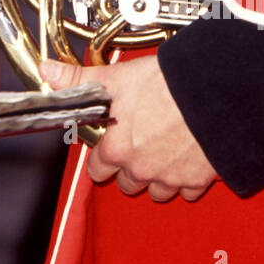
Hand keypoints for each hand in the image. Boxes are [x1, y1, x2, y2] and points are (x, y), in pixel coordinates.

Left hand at [41, 55, 216, 202]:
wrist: (215, 93)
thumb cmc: (167, 84)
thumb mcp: (117, 77)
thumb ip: (80, 79)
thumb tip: (48, 72)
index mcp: (115, 150)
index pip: (97, 168)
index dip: (104, 154)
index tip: (114, 142)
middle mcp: (139, 170)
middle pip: (126, 184)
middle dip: (131, 169)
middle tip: (142, 145)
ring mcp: (169, 178)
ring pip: (156, 192)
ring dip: (158, 177)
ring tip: (165, 152)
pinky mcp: (196, 180)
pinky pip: (187, 192)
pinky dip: (188, 180)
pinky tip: (189, 159)